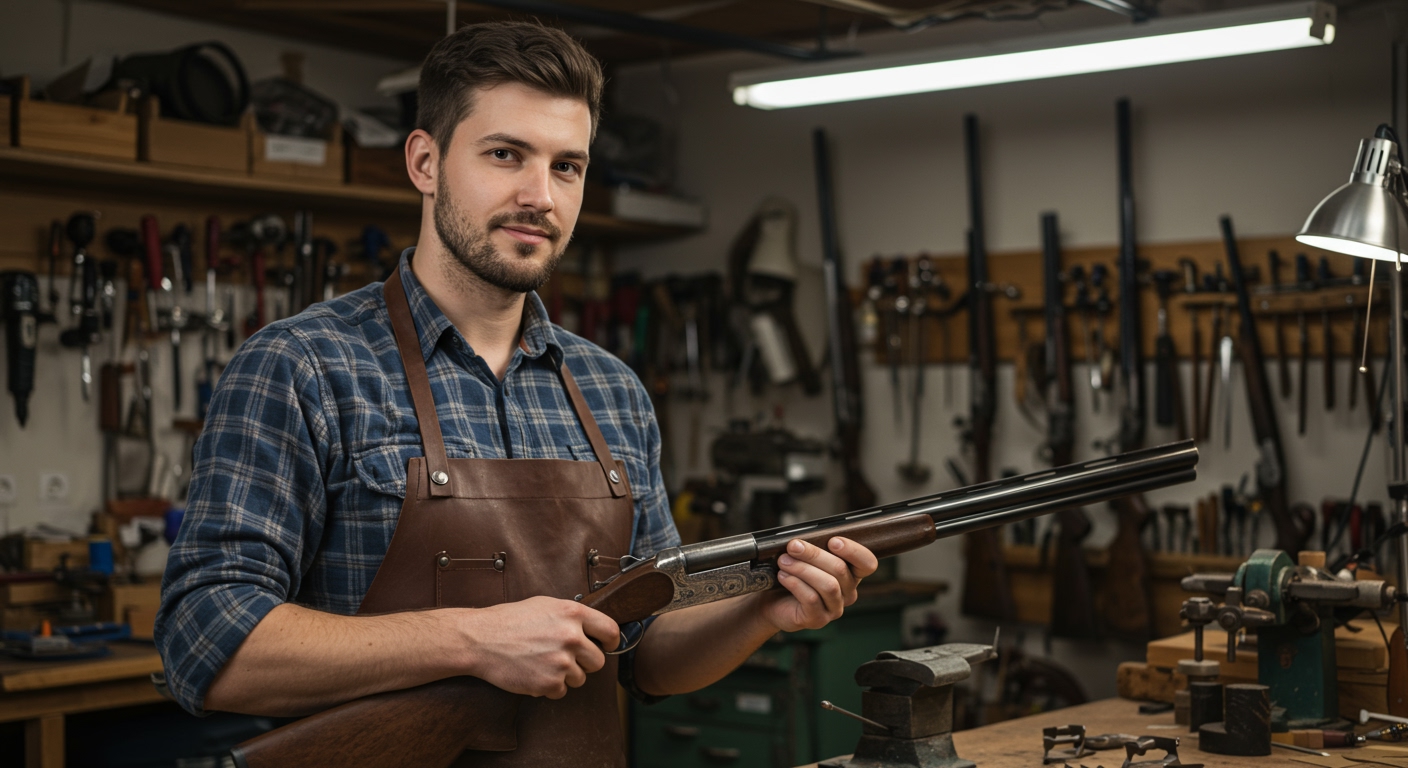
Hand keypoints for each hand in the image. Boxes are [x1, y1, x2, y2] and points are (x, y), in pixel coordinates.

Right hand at [456, 596, 619, 698]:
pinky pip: (561, 691)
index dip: (611, 642)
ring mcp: (561, 662)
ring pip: (580, 678)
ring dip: (565, 675)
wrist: (481, 639)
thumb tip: (594, 628)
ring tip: (542, 662)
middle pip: (598, 661)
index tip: (605, 646)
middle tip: (564, 657)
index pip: (611, 631)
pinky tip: (533, 672)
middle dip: (584, 662)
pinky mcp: (549, 683)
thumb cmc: (511, 620)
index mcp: (573, 614)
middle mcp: (571, 637)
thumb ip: (572, 616)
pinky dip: (549, 687)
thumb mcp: (546, 605)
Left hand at [758, 537, 877, 632]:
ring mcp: (834, 608)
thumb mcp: (806, 558)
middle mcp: (847, 592)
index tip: (833, 541)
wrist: (772, 602)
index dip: (854, 551)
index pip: (867, 563)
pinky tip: (783, 576)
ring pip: (828, 585)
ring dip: (803, 568)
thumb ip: (814, 548)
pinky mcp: (818, 619)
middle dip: (814, 554)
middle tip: (793, 546)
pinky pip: (812, 599)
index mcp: (851, 574)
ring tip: (784, 561)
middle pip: (840, 569)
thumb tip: (805, 539)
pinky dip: (795, 583)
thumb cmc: (793, 576)